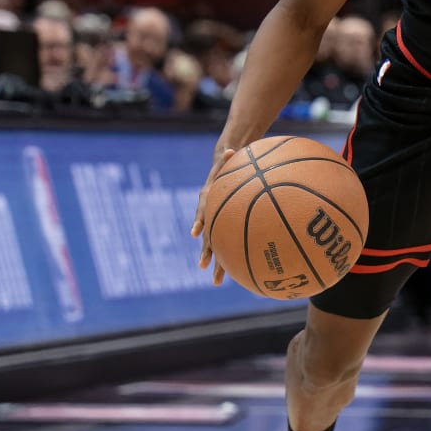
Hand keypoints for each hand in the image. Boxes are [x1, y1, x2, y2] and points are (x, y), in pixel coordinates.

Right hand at [191, 145, 238, 285]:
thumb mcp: (226, 160)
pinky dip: (229, 257)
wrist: (221, 171)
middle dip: (206, 252)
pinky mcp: (223, 226)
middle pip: (208, 236)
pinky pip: (227, 242)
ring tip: (217, 282)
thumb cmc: (227, 165)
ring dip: (215, 263)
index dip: (199, 221)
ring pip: (215, 246)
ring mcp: (215, 222)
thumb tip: (231, 149)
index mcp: (208, 201)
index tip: (196, 233)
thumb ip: (227, 158)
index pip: (203, 212)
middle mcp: (209, 214)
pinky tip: (235, 274)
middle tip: (204, 267)